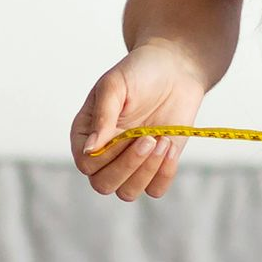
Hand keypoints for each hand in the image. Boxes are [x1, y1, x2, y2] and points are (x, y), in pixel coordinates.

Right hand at [71, 42, 208, 201]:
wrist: (175, 68)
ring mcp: (130, 161)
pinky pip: (155, 189)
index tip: (128, 132)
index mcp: (86, 134)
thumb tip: (89, 148)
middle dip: (129, 166)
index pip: (87, 164)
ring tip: (162, 141)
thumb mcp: (116, 85)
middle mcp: (105, 153)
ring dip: (146, 171)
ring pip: (127, 192)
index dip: (107, 155)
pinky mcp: (156, 165)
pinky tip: (170, 147)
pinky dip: (164, 175)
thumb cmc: (140, 72)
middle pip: (104, 184)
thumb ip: (102, 115)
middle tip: (150, 138)